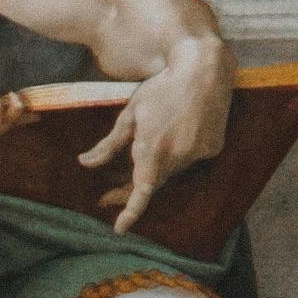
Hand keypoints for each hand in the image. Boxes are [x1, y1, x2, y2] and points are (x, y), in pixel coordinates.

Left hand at [79, 32, 231, 231]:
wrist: (204, 69)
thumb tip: (84, 162)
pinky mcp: (213, 148)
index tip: (119, 229)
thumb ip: (108, 144)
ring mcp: (197, 153)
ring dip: (158, 168)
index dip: (130, 212)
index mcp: (153, 147)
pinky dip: (180, 154)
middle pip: (153, 181)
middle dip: (132, 188)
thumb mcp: (131, 114)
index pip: (140, 191)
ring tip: (154, 144)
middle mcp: (176, 156)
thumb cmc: (162, 88)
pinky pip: (190, 160)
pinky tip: (179, 131)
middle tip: (111, 191)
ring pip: (172, 172)